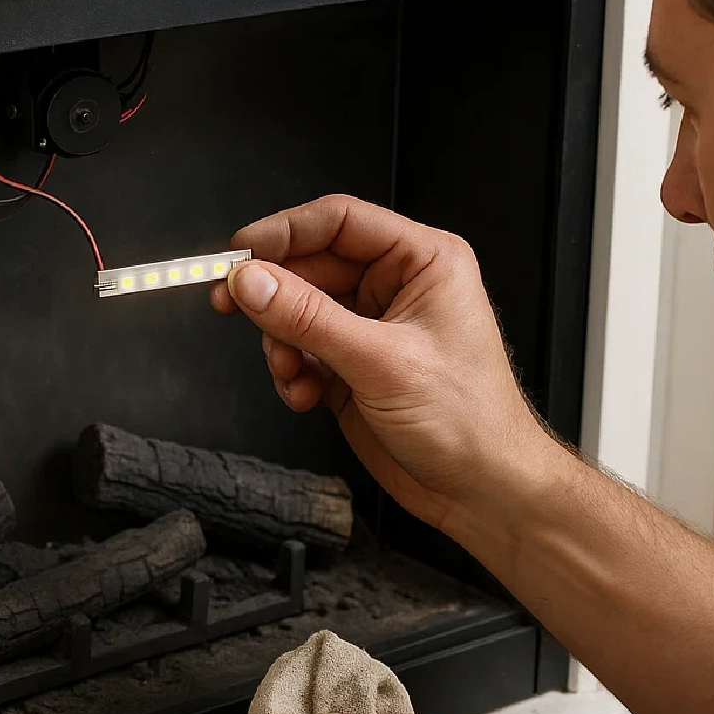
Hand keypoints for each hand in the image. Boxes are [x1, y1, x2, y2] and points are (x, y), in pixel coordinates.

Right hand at [211, 195, 558, 530]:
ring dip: (282, 343)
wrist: (481, 490)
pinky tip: (305, 395)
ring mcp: (371, 329)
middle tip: (232, 305)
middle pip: (310, 267)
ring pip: (297, 312)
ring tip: (290, 372)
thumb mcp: (381, 361)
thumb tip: (253, 281)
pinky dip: (292, 373)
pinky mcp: (351, 368)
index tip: (238, 252)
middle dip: (273, 295)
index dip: (284, 232)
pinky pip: (301, 353)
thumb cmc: (469, 422)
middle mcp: (396, 289)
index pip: (340, 222)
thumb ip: (309, 318)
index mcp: (422, 262)